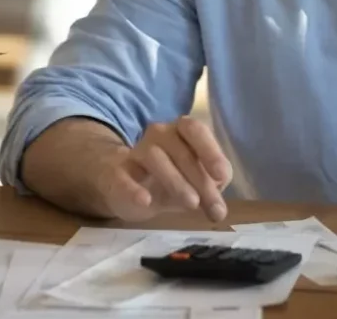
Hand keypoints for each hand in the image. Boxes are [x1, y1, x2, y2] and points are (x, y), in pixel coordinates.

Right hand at [96, 116, 233, 222]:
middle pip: (181, 151)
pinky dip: (134, 189)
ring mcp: (135, 152)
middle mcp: (159, 134)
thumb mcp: (194, 181)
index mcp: (181, 131)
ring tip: (192, 204)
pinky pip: (122, 177)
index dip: (211, 151)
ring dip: (176, 182)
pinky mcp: (115, 174)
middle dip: (200, 179)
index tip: (222, 175)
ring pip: (155, 158)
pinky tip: (146, 200)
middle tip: (213, 206)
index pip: (196, 130)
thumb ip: (210, 188)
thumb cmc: (169, 177)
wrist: (123, 185)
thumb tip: (219, 207)